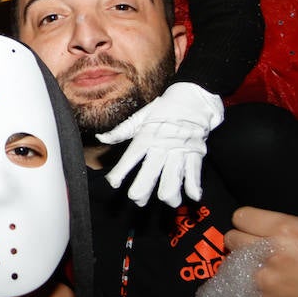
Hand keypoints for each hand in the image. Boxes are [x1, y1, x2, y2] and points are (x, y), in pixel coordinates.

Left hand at [98, 81, 223, 207]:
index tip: (113, 183)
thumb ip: (120, 132)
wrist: (194, 96)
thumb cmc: (165, 107)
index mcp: (145, 137)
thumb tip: (100, 137)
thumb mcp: (141, 117)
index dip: (120, 173)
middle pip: (148, 176)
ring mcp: (179, 151)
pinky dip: (193, 188)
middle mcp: (161, 147)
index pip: (130, 159)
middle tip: (137, 199)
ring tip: (167, 200)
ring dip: (168, 196)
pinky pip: (194, 175)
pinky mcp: (196, 153)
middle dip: (140, 192)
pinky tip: (192, 196)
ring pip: (171, 181)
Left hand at [226, 158, 297, 296]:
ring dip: (242, 262)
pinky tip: (262, 283)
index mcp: (285, 228)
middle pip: (232, 239)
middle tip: (259, 242)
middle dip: (242, 238)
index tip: (260, 224)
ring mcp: (267, 281)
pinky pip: (241, 290)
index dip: (249, 218)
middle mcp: (270, 253)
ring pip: (233, 265)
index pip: (241, 216)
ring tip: (260, 263)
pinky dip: (247, 286)